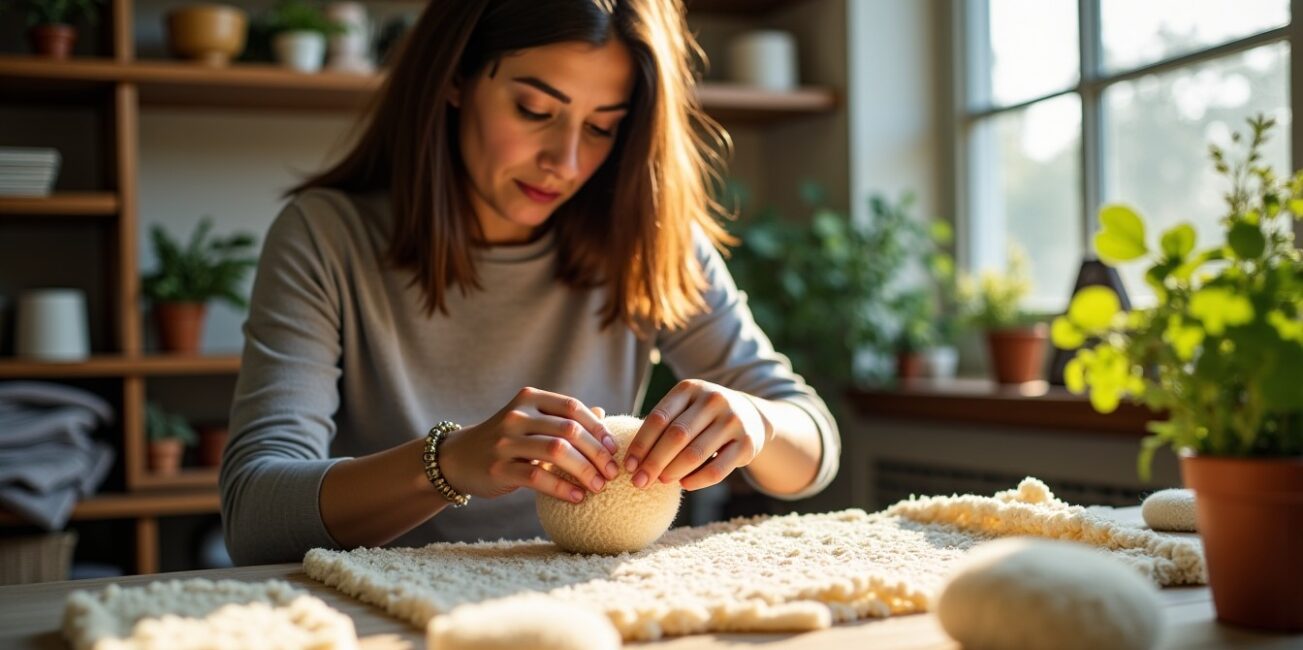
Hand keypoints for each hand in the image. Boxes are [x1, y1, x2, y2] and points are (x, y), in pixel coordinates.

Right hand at [438, 388, 618, 503]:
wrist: (459, 458)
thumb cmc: (506, 440)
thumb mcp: (532, 422)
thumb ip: (563, 419)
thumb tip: (602, 415)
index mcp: (529, 399)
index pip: (572, 408)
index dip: (597, 429)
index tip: (613, 450)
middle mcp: (517, 416)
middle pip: (569, 430)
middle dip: (597, 453)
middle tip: (613, 473)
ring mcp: (505, 441)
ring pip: (557, 452)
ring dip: (584, 471)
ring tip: (599, 487)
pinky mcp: (498, 468)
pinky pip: (537, 478)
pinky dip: (562, 489)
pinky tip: (578, 498)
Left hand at [625, 379, 766, 490]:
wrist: (751, 415)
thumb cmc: (704, 416)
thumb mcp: (685, 408)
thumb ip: (662, 426)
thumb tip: (633, 462)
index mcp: (690, 388)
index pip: (659, 418)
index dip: (641, 444)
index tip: (628, 466)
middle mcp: (713, 400)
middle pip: (676, 436)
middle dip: (653, 462)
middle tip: (639, 482)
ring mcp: (733, 420)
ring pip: (696, 454)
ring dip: (673, 472)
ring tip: (661, 482)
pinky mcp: (747, 443)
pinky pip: (717, 469)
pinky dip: (697, 480)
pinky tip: (684, 484)